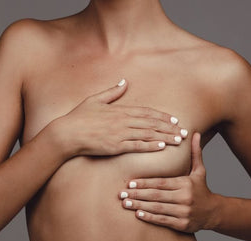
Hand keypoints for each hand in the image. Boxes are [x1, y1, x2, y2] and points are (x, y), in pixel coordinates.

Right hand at [47, 79, 187, 157]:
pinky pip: (137, 145)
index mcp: (120, 110)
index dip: (163, 116)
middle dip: (170, 128)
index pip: (147, 112)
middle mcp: (123, 121)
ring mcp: (120, 133)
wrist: (66, 134)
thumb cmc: (78, 117)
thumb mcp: (95, 100)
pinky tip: (162, 147)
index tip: (176, 120)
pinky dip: (150, 146)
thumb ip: (112, 92)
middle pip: (152, 123)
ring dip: (165, 137)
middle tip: (185, 132)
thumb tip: (124, 81)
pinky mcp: (115, 146)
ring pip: (148, 134)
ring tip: (178, 140)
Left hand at [118, 132, 218, 232]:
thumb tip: (195, 133)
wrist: (214, 212)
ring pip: (157, 208)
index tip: (130, 182)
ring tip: (126, 203)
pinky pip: (163, 220)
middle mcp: (184, 198)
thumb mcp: (200, 171)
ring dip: (139, 206)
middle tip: (122, 194)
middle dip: (137, 194)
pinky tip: (138, 214)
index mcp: (186, 184)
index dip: (144, 183)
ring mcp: (183, 212)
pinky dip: (149, 217)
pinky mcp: (182, 224)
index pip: (161, 183)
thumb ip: (195, 153)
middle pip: (156, 195)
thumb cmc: (202, 189)